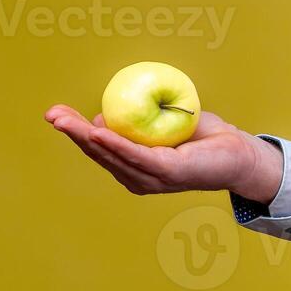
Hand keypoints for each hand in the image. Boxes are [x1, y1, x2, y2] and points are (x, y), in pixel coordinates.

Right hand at [43, 104, 282, 202]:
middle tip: (51, 114)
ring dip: (86, 137)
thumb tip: (108, 111)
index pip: (99, 150)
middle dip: (72, 133)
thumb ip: (138, 120)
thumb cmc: (202, 137)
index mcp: (134, 168)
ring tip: (66, 121)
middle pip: (98, 154)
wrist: (238, 153)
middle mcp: (137, 178)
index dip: (76, 132)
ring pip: (111, 155)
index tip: (56, 114)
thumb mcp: (164, 122)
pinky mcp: (167, 172)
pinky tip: (99, 133)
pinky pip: (136, 155)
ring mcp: (151, 178)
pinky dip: (116, 144)